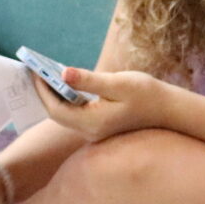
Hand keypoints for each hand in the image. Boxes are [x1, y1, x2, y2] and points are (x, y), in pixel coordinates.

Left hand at [31, 66, 171, 141]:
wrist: (169, 110)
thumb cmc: (147, 94)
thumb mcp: (118, 83)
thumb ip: (89, 80)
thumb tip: (63, 73)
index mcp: (93, 122)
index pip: (57, 109)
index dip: (43, 91)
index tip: (36, 71)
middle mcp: (91, 131)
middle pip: (58, 114)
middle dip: (46, 93)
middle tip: (37, 71)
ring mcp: (96, 131)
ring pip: (66, 115)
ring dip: (56, 96)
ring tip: (48, 76)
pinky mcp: (100, 127)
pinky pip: (76, 115)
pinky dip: (68, 100)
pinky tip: (67, 86)